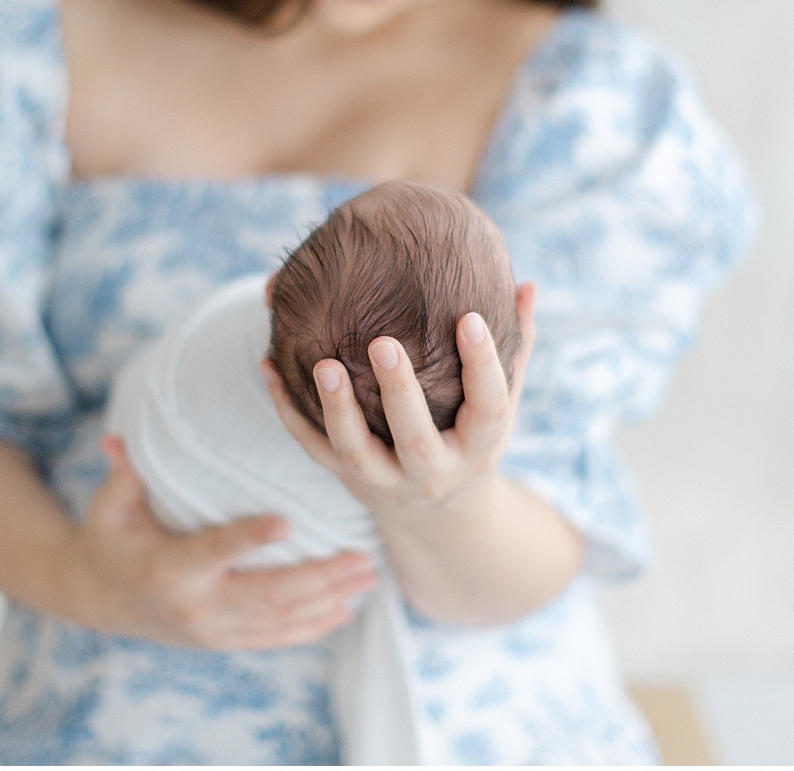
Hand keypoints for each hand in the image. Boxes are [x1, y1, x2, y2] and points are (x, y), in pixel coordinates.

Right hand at [57, 437, 377, 650]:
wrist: (100, 598)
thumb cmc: (112, 537)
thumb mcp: (111, 504)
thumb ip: (126, 473)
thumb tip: (118, 439)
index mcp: (168, 567)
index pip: (215, 551)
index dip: (250, 539)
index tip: (290, 522)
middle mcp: (195, 606)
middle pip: (267, 595)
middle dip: (320, 578)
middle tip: (363, 557)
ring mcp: (213, 631)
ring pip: (280, 621)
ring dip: (330, 600)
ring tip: (369, 576)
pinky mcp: (224, 642)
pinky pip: (276, 638)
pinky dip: (313, 626)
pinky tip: (345, 610)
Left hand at [261, 282, 537, 517]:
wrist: (436, 510)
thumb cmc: (470, 434)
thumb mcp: (499, 403)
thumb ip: (514, 347)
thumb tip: (527, 284)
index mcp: (479, 445)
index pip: (488, 406)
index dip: (482, 364)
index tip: (469, 316)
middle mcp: (432, 470)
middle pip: (414, 437)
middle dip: (399, 392)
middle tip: (382, 342)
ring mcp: (385, 479)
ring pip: (355, 450)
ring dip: (335, 407)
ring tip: (321, 362)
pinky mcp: (345, 477)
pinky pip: (311, 445)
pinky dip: (286, 408)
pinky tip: (266, 365)